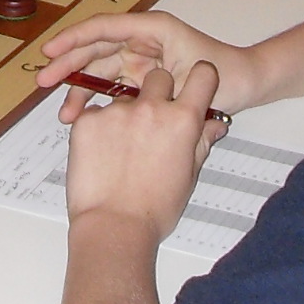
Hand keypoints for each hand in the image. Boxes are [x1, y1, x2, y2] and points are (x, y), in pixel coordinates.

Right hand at [42, 10, 257, 112]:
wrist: (247, 85)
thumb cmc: (229, 73)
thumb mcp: (198, 76)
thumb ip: (165, 82)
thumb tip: (131, 93)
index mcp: (154, 29)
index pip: (106, 28)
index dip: (75, 38)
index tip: (51, 50)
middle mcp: (143, 40)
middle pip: (96, 48)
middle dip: (68, 63)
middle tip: (43, 80)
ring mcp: (141, 59)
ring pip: (99, 69)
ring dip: (79, 87)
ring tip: (64, 112)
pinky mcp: (142, 78)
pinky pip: (111, 85)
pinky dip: (96, 99)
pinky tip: (83, 115)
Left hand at [60, 61, 227, 238]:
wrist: (113, 228)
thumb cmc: (154, 210)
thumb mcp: (188, 176)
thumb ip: (201, 143)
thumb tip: (215, 126)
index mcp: (182, 121)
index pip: (202, 75)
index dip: (200, 77)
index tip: (193, 85)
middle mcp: (151, 109)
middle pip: (158, 77)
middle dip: (157, 93)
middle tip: (151, 123)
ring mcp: (116, 112)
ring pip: (123, 98)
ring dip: (125, 115)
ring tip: (121, 150)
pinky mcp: (87, 120)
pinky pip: (95, 112)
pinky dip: (99, 127)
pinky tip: (101, 154)